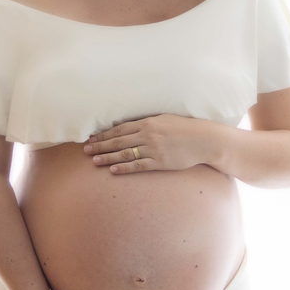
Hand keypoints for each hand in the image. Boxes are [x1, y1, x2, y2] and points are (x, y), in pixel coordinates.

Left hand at [83, 114, 218, 174]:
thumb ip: (146, 123)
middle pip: (118, 141)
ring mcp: (153, 149)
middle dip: (100, 146)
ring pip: (125, 154)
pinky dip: (124, 167)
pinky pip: (138, 165)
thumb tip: (129, 127)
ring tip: (94, 161)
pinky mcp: (160, 162)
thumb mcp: (163, 119)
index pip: (119, 129)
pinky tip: (113, 170)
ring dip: (107, 157)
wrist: (203, 139)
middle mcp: (147, 135)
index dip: (103, 135)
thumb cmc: (184, 128)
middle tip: (85, 151)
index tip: (91, 139)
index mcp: (147, 123)